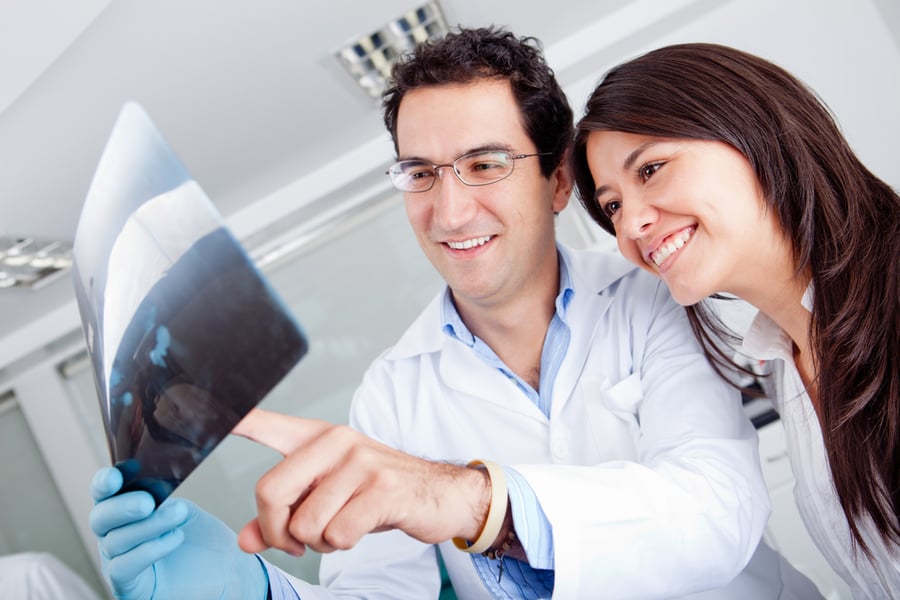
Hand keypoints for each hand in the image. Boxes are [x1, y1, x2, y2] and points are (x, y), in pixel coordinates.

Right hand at [89, 467, 267, 599]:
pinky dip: (148, 550)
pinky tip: (174, 538)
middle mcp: (116, 537)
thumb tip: (152, 482)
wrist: (226, 568)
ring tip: (177, 516)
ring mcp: (120, 563)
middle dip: (121, 507)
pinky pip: (123, 567)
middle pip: (100, 519)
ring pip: (115, 542)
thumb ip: (163, 498)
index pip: (104, 496)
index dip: (104, 484)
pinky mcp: (129, 587)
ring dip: (148, 526)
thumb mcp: (183, 510)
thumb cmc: (203, 539)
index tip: (116, 476)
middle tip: (147, 501)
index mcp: (125, 513)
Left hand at [232, 408, 490, 555]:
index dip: (229, 418)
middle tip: (297, 540)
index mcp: (315, 438)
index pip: (264, 423)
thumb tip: (246, 540)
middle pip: (270, 491)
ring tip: (341, 527)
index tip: (182, 400)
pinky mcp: (382, 487)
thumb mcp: (327, 500)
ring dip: (319, 542)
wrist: (440, 494)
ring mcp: (360, 462)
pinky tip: (361, 528)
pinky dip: (344, 544)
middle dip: (278, 531)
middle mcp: (334, 442)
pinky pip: (337, 534)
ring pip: (304, 523)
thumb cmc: (377, 493)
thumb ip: (283, 518)